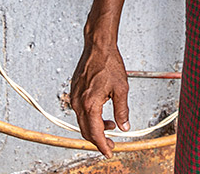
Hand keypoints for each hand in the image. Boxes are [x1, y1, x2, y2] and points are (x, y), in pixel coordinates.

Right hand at [69, 38, 129, 155]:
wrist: (98, 48)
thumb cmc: (109, 64)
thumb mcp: (122, 89)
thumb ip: (122, 110)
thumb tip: (124, 127)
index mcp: (90, 104)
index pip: (95, 132)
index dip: (102, 145)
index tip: (109, 152)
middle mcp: (78, 103)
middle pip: (86, 131)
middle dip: (99, 140)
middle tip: (111, 144)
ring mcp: (74, 98)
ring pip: (83, 122)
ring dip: (96, 128)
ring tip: (111, 125)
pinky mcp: (74, 93)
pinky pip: (80, 112)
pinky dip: (91, 118)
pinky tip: (102, 114)